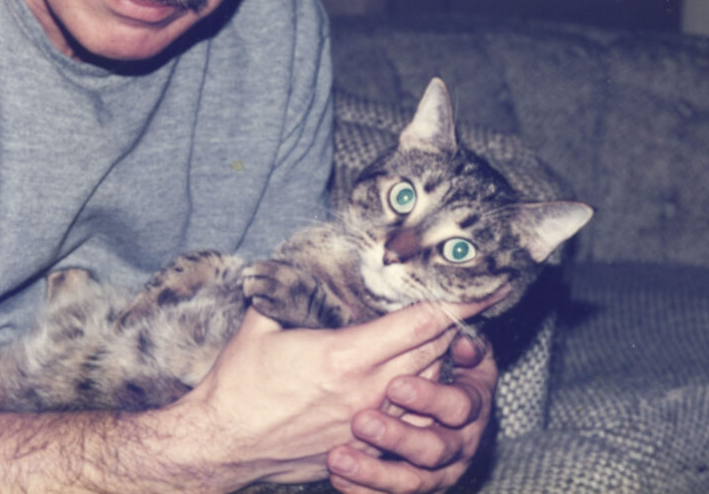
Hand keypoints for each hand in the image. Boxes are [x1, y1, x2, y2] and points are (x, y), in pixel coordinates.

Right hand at [173, 298, 498, 489]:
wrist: (223, 444)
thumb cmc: (238, 384)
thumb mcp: (261, 324)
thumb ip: (290, 290)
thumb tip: (300, 260)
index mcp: (347, 356)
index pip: (420, 323)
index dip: (457, 303)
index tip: (485, 287)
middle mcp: (367, 392)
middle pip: (434, 353)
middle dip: (449, 327)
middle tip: (456, 306)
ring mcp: (368, 425)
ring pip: (427, 388)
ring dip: (435, 362)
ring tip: (434, 342)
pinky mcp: (362, 448)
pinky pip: (408, 421)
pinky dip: (416, 399)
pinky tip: (408, 384)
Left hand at [326, 334, 497, 493]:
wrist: (453, 419)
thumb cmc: (449, 375)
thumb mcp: (466, 355)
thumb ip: (466, 345)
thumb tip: (465, 342)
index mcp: (473, 409)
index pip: (458, 406)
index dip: (430, 397)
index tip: (395, 386)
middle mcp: (461, 447)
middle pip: (434, 449)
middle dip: (397, 437)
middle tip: (361, 422)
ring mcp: (439, 475)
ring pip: (411, 481)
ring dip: (373, 472)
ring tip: (338, 458)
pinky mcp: (417, 491)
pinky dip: (364, 492)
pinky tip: (339, 479)